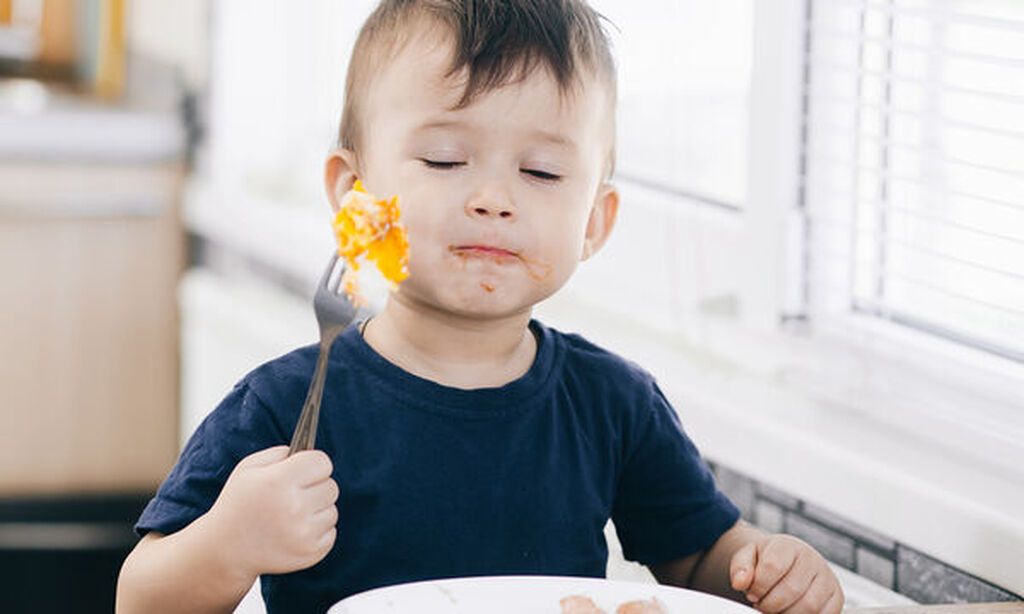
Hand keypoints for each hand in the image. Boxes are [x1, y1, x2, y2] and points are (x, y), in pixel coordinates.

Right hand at [206, 446, 338, 576]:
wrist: (225, 550)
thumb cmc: (239, 503)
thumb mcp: (248, 469)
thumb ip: (280, 454)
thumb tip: (309, 452)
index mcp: (279, 481)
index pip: (322, 462)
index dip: (313, 464)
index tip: (305, 470)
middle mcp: (294, 507)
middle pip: (331, 486)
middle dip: (316, 488)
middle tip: (295, 495)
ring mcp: (304, 533)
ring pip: (332, 510)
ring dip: (317, 511)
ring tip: (292, 516)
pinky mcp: (311, 553)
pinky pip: (331, 532)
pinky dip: (317, 531)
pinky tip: (295, 532)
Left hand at [729, 534, 843, 612]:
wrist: (787, 563)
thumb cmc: (767, 560)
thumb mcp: (748, 557)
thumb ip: (740, 567)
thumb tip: (740, 582)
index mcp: (788, 546)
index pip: (772, 566)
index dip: (759, 585)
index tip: (752, 593)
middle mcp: (812, 559)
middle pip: (792, 589)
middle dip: (771, 604)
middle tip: (761, 605)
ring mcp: (827, 578)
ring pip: (810, 606)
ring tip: (774, 610)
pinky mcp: (837, 597)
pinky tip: (789, 612)